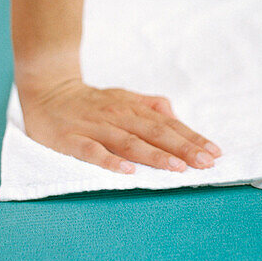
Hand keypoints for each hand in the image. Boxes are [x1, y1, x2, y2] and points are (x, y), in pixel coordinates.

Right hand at [19, 77, 222, 174]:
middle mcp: (118, 115)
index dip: (191, 137)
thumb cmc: (91, 100)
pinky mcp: (73, 139)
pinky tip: (127, 172)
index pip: (167, 124)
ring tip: (177, 168)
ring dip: (154, 155)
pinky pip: (93, 151)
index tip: (214, 152)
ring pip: (129, 142)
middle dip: (182, 148)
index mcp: (132, 107)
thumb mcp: (123, 97)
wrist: (47, 89)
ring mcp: (96, 127)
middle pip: (154, 133)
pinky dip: (110, 162)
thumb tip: (174, 115)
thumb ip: (149, 106)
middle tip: (206, 163)